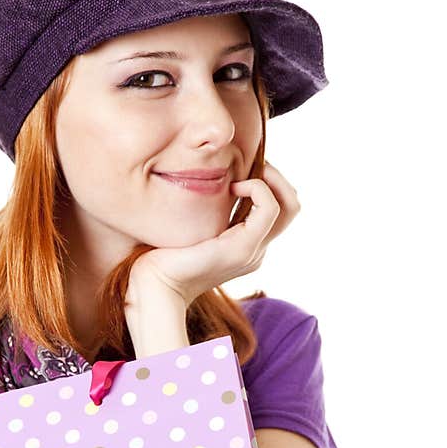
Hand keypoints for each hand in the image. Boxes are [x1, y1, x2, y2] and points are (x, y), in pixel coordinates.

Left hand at [128, 161, 301, 307]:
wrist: (154, 282)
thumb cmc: (163, 253)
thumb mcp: (193, 225)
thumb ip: (210, 210)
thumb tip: (215, 181)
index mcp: (246, 246)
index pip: (278, 209)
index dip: (268, 183)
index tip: (240, 172)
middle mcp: (256, 251)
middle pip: (292, 205)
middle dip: (277, 177)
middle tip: (252, 165)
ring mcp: (253, 252)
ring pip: (289, 205)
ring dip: (270, 179)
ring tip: (242, 176)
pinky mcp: (243, 248)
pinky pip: (269, 208)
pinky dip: (257, 188)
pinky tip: (233, 187)